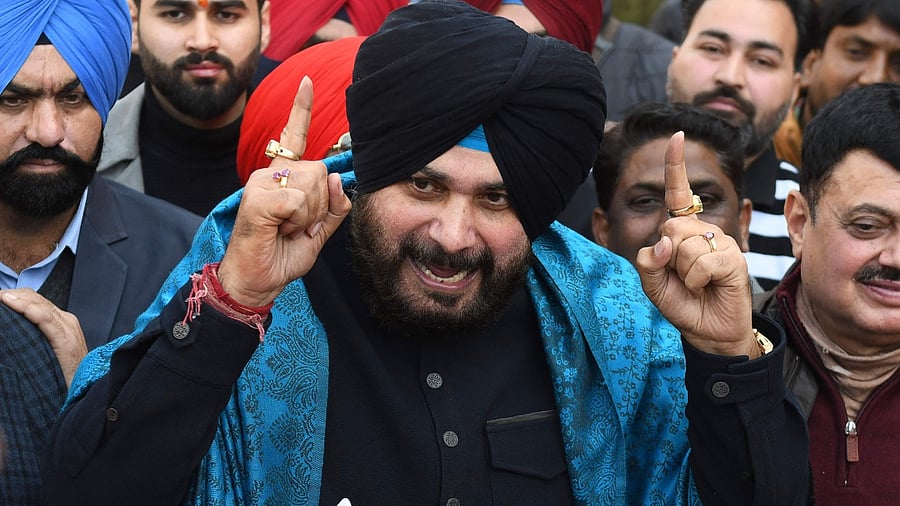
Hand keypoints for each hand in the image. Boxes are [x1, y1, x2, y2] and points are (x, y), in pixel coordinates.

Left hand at [0, 289, 86, 386]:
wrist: (84, 394)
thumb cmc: (63, 379)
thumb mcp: (46, 354)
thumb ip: (34, 340)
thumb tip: (11, 334)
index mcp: (62, 324)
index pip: (36, 300)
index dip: (15, 296)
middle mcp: (67, 322)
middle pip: (35, 298)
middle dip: (12, 295)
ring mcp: (68, 330)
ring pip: (39, 304)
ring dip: (15, 298)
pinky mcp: (67, 341)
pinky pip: (45, 318)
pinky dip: (27, 308)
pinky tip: (11, 303)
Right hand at [218, 76, 351, 306]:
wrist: (258, 281)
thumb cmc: (283, 254)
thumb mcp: (319, 230)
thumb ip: (334, 206)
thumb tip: (341, 177)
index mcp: (285, 178)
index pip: (296, 138)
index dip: (302, 109)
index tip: (308, 81)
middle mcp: (270, 173)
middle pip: (321, 170)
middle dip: (321, 204)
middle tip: (297, 225)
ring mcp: (261, 183)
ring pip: (312, 184)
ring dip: (309, 214)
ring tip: (286, 228)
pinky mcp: (258, 197)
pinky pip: (298, 200)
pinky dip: (297, 220)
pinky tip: (278, 229)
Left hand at [634, 132, 757, 357]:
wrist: (708, 331)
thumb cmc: (683, 303)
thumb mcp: (652, 284)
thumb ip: (648, 261)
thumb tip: (665, 242)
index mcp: (683, 231)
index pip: (678, 194)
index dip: (675, 166)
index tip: (676, 136)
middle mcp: (704, 230)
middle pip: (671, 226)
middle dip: (668, 257)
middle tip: (682, 277)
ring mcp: (722, 241)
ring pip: (685, 246)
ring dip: (683, 273)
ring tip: (696, 284)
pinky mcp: (735, 258)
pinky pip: (702, 263)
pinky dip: (697, 280)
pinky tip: (708, 287)